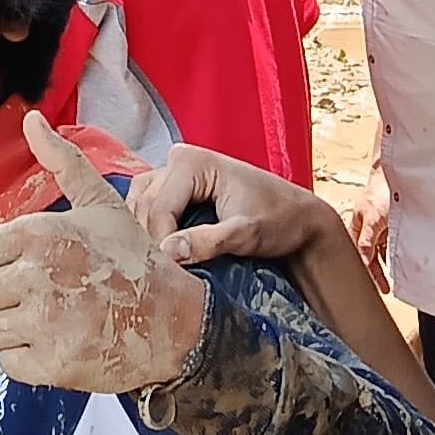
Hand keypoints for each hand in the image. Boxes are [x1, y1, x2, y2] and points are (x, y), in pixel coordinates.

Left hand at [0, 113, 207, 392]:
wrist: (175, 322)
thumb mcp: (102, 204)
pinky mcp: (51, 365)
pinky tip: (54, 345)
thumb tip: (31, 119)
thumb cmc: (134, 261)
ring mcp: (43, 324)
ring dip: (7, 330)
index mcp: (39, 235)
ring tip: (42, 322)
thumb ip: (62, 162)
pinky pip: (6, 364)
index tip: (15, 268)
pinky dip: (25, 360)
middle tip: (32, 299)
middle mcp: (36, 278)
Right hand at [124, 141, 340, 270]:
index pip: (157, 209)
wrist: (297, 218)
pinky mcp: (171, 187)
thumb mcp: (246, 234)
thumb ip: (208, 241)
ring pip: (138, 209)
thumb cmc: (279, 221)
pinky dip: (148, 230)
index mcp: (191, 162)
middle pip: (143, 209)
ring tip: (165, 264)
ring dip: (146, 237)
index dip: (159, 244)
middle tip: (166, 274)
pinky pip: (144, 209)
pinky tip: (163, 250)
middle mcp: (177, 159)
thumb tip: (167, 252)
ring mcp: (171, 171)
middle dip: (152, 242)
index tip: (170, 275)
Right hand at [350, 160, 391, 292]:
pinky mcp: (389, 221)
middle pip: (367, 255)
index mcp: (354, 227)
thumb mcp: (373, 220)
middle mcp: (364, 227)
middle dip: (374, 272)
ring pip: (378, 250)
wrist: (397, 171)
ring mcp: (377, 224)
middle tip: (383, 288)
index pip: (357, 255)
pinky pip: (389, 242)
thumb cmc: (382, 189)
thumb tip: (363, 261)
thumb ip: (366, 243)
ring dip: (384, 263)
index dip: (363, 271)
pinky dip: (392, 251)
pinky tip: (397, 258)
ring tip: (390, 279)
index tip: (370, 286)